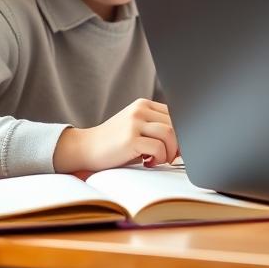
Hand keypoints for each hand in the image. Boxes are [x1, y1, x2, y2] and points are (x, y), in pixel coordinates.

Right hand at [52, 99, 177, 172]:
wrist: (85, 148)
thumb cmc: (114, 142)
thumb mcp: (135, 126)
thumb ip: (155, 127)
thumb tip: (182, 142)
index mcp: (143, 104)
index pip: (175, 115)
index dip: (182, 132)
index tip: (179, 147)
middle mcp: (140, 110)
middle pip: (175, 124)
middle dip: (178, 145)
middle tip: (170, 157)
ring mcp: (134, 123)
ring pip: (169, 135)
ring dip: (169, 152)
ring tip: (158, 160)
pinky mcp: (130, 138)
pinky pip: (158, 148)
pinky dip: (159, 158)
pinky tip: (148, 162)